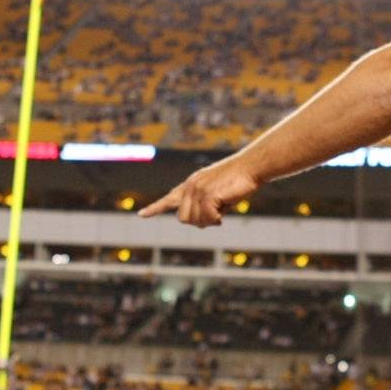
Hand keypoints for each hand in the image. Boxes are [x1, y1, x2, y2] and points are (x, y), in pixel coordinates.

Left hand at [139, 158, 261, 227]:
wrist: (250, 167)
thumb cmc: (238, 180)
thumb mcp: (217, 193)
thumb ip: (204, 205)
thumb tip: (200, 222)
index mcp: (190, 184)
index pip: (169, 198)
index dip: (155, 208)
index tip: (141, 214)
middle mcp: (190, 186)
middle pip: (183, 219)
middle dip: (199, 221)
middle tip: (216, 215)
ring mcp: (197, 190)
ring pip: (193, 221)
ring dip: (209, 221)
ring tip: (222, 207)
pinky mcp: (207, 195)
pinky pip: (208, 218)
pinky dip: (217, 219)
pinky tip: (224, 209)